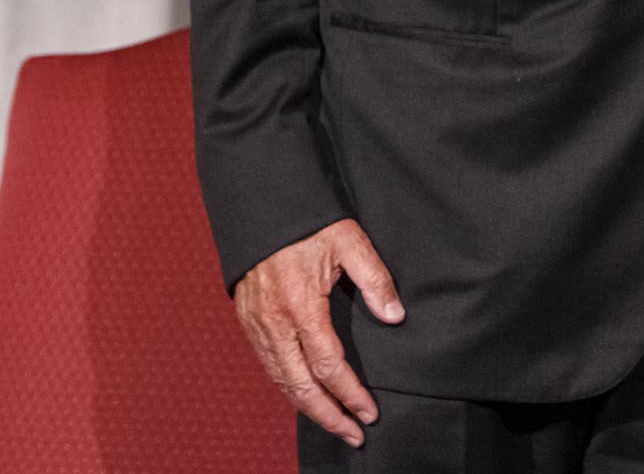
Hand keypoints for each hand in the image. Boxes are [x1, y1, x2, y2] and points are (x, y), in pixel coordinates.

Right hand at [233, 218, 405, 445]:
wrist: (261, 208)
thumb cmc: (307, 223)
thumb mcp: (349, 241)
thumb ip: (374, 279)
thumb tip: (394, 316)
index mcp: (300, 307)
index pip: (327, 365)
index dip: (350, 393)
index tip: (370, 412)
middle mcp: (274, 325)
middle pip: (300, 387)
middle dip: (329, 415)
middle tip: (354, 434)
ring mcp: (257, 327)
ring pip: (282, 382)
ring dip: (308, 408)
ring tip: (336, 424)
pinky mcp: (249, 324)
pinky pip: (269, 367)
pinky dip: (288, 388)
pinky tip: (306, 396)